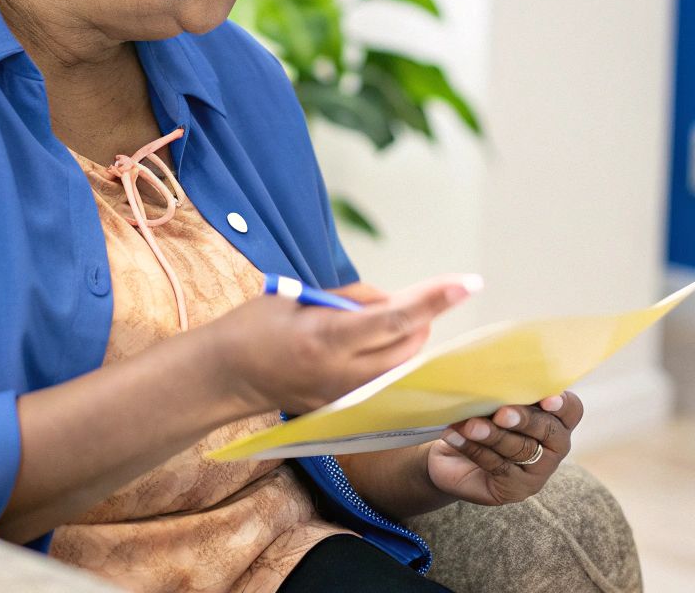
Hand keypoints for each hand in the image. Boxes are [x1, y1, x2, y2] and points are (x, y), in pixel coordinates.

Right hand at [205, 274, 478, 416]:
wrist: (225, 375)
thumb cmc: (258, 324)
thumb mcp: (303, 297)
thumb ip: (355, 300)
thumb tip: (398, 303)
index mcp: (326, 339)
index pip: (394, 319)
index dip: (434, 300)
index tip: (468, 283)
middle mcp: (340, 374)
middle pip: (409, 346)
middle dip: (418, 319)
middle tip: (393, 304)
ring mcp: (343, 398)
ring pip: (402, 367)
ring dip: (405, 341)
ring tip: (371, 327)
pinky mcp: (344, 411)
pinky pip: (385, 383)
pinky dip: (389, 360)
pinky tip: (368, 347)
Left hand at [426, 391, 583, 506]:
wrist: (450, 455)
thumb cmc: (481, 419)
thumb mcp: (496, 402)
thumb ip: (507, 395)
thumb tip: (500, 379)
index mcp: (557, 420)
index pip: (572, 410)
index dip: (562, 404)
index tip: (546, 400)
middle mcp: (554, 447)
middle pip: (549, 431)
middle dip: (525, 420)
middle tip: (501, 414)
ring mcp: (537, 472)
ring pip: (521, 449)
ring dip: (493, 435)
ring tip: (471, 425)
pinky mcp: (515, 490)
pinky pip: (498, 466)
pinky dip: (474, 449)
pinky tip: (457, 435)